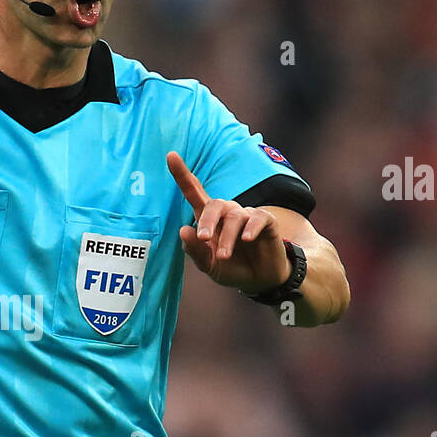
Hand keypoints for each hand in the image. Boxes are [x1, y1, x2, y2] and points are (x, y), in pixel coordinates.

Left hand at [166, 150, 291, 291]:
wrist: (259, 280)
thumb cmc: (231, 268)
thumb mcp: (209, 265)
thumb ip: (195, 251)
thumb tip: (183, 230)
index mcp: (209, 219)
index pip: (194, 192)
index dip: (182, 175)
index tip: (170, 156)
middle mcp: (227, 213)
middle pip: (215, 204)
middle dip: (207, 221)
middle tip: (203, 238)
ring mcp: (246, 215)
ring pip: (234, 216)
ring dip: (227, 237)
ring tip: (224, 257)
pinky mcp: (266, 221)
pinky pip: (258, 218)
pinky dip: (251, 228)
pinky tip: (247, 240)